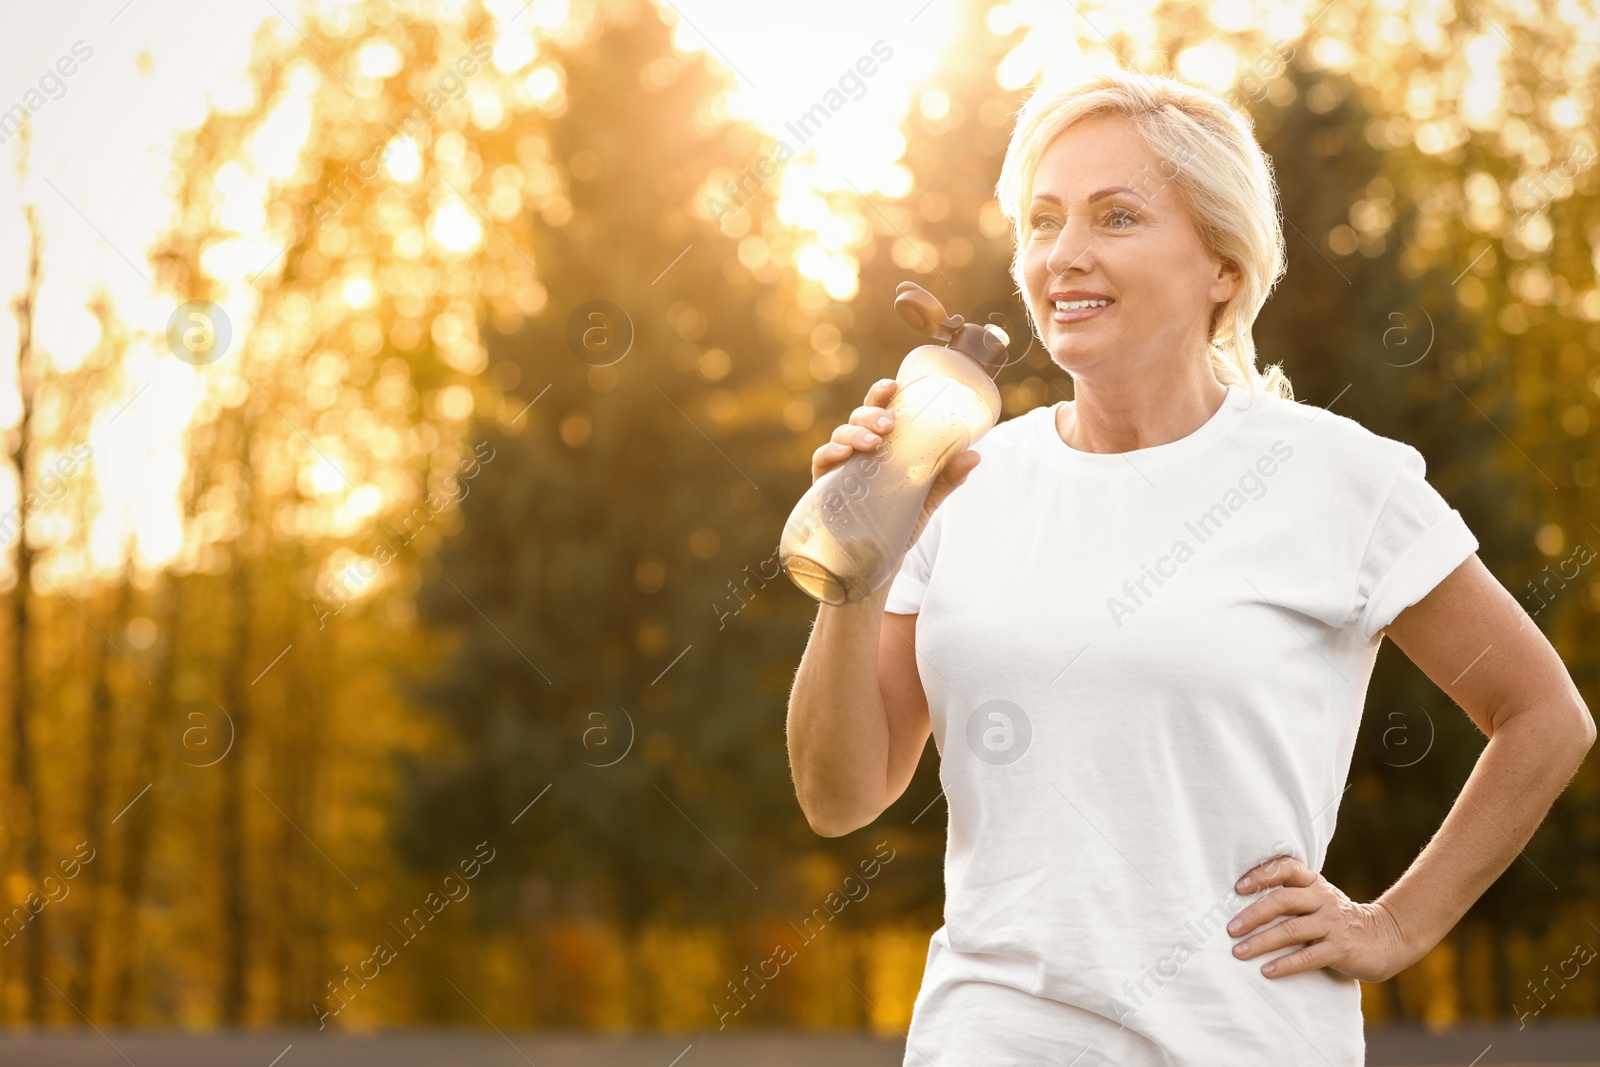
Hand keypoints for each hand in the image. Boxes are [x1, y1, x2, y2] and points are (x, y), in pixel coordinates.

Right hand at [811, 378, 980, 541]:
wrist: (877, 561)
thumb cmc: (900, 522)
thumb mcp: (927, 499)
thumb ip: (946, 477)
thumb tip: (975, 455)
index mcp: (884, 446)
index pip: (880, 410)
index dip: (882, 393)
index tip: (895, 385)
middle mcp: (860, 451)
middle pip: (859, 417)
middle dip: (872, 413)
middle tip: (888, 424)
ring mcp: (841, 466)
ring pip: (842, 434)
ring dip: (856, 433)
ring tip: (874, 443)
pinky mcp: (824, 485)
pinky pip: (822, 460)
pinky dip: (830, 452)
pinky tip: (843, 455)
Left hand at [1227, 855, 1418, 981]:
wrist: (1385, 937)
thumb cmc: (1336, 918)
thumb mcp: (1317, 898)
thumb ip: (1290, 895)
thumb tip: (1241, 902)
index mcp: (1313, 883)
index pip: (1286, 868)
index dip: (1262, 875)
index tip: (1238, 888)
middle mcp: (1322, 899)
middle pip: (1283, 901)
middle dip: (1253, 915)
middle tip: (1231, 929)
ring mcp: (1332, 924)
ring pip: (1291, 930)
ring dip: (1262, 942)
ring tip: (1239, 952)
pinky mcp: (1340, 949)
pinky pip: (1309, 957)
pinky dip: (1286, 964)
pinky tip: (1267, 971)